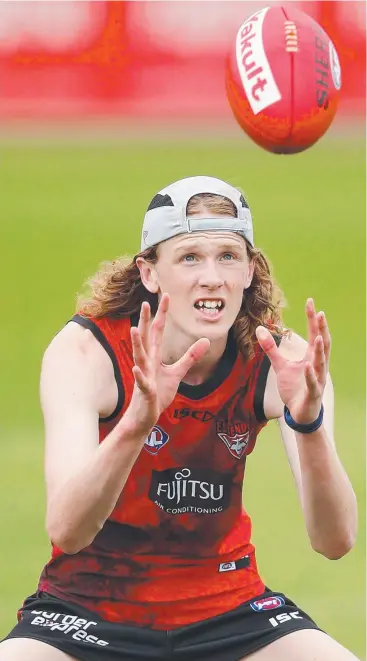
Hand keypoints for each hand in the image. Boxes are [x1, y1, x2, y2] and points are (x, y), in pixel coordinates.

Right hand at [123, 294, 209, 435]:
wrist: (144, 417)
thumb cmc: (157, 393)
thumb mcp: (177, 373)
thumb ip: (190, 356)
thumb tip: (206, 340)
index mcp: (154, 356)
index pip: (158, 331)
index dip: (162, 314)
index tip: (166, 296)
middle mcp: (147, 363)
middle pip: (146, 339)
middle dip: (145, 321)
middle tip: (145, 303)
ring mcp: (144, 376)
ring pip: (140, 357)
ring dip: (137, 344)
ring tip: (134, 329)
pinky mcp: (145, 392)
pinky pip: (141, 382)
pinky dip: (139, 376)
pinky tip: (136, 369)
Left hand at [256, 299, 330, 423]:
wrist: (300, 413)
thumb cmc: (294, 388)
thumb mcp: (280, 365)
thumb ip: (271, 348)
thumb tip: (260, 328)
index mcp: (311, 357)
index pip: (314, 334)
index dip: (312, 319)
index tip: (310, 302)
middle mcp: (317, 366)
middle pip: (322, 344)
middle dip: (322, 329)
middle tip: (321, 313)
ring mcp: (317, 379)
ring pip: (320, 363)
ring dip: (319, 350)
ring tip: (317, 337)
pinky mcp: (312, 393)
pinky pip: (312, 383)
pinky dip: (310, 375)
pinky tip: (307, 366)